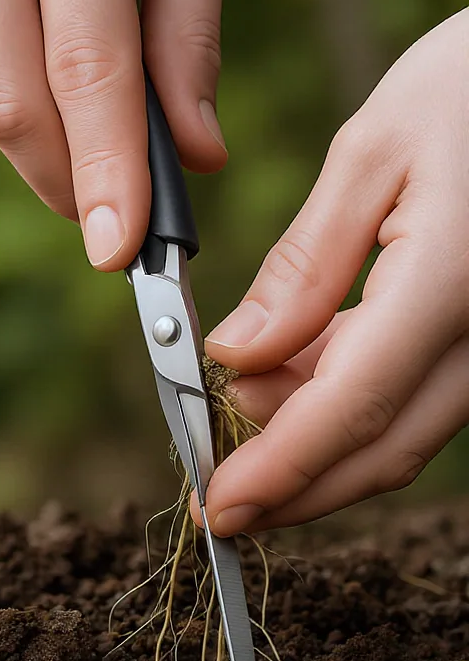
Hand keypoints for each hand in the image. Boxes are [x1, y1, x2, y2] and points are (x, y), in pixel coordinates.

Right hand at [0, 0, 230, 269]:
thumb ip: (190, 43)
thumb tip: (193, 156)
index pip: (85, 67)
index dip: (102, 168)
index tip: (118, 247)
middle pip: (16, 104)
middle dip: (67, 182)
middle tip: (114, 219)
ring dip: (44, 157)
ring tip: (96, 156)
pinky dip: (20, 122)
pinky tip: (57, 110)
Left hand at [196, 8, 468, 535]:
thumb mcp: (371, 154)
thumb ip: (305, 267)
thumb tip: (236, 355)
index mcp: (453, 283)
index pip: (355, 407)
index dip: (281, 471)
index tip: (216, 506)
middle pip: (383, 446)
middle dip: (293, 487)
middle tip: (216, 500)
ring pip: (402, 429)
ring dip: (313, 447)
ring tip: (234, 414)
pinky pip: (418, 390)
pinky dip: (346, 403)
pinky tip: (287, 382)